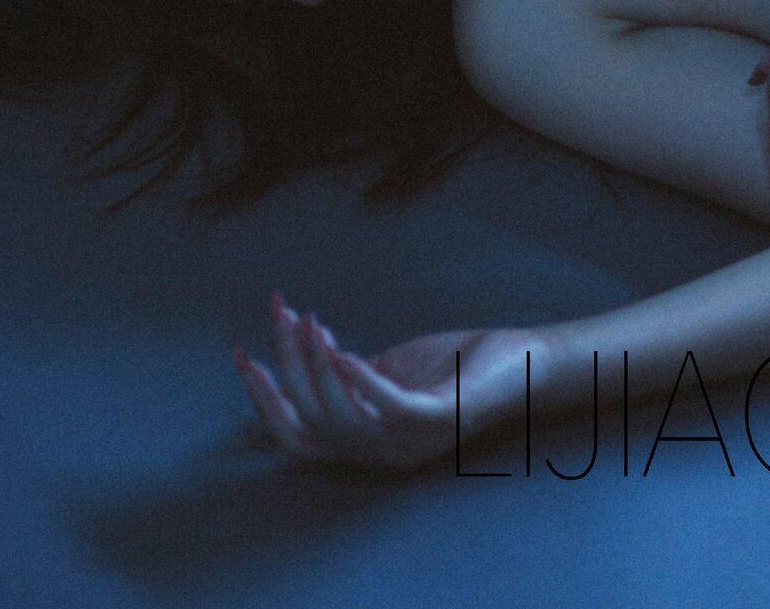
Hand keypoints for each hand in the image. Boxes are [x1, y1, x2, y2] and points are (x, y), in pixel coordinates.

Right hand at [234, 289, 538, 471]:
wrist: (527, 364)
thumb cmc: (460, 366)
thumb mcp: (393, 369)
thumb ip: (352, 372)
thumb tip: (311, 351)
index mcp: (366, 441)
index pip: (295, 434)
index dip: (262, 399)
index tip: (243, 353)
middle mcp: (381, 452)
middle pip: (308, 421)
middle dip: (283, 369)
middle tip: (280, 317)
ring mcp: (408, 442)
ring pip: (337, 417)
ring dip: (313, 367)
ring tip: (308, 321)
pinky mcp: (436, 421)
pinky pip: (385, 407)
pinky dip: (356, 379)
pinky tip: (338, 346)